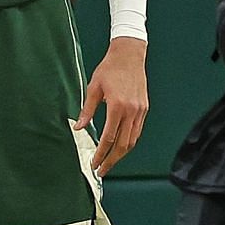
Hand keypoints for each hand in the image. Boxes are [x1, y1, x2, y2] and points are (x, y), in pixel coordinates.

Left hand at [77, 37, 148, 176]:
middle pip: (122, 145)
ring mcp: (140, 111)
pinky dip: (129, 142)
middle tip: (101, 170)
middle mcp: (131, 111)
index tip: (94, 163)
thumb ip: (87, 110)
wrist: (129, 54)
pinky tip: (120, 147)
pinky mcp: (144, 108)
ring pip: (132, 140)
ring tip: (110, 162)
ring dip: (121, 154)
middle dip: (111, 160)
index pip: (108, 138)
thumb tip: (80, 128)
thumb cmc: (110, 68)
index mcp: (117, 106)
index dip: (101, 154)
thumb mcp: (94, 88)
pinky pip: (137, 131)